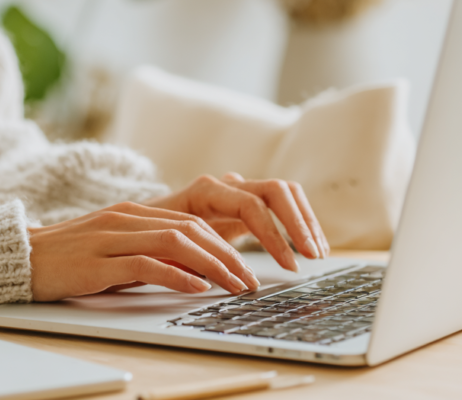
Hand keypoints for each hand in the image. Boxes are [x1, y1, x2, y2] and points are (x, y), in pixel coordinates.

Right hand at [28, 201, 260, 301]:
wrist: (20, 258)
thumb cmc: (67, 259)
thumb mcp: (113, 249)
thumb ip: (146, 250)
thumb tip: (190, 269)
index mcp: (131, 212)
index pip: (190, 221)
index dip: (223, 244)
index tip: (243, 268)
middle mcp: (125, 218)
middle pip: (190, 229)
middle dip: (227, 255)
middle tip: (248, 281)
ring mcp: (111, 238)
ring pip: (176, 243)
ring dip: (212, 265)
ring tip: (233, 286)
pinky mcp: (98, 262)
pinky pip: (146, 264)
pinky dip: (177, 276)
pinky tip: (196, 288)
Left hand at [147, 172, 329, 271]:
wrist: (144, 222)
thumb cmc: (152, 236)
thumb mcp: (165, 245)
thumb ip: (189, 254)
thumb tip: (212, 275)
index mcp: (204, 192)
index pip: (250, 205)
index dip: (272, 235)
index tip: (288, 266)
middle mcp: (225, 186)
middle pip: (274, 190)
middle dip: (297, 223)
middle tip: (312, 255)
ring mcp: (239, 191)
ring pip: (285, 192)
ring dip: (305, 221)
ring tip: (317, 253)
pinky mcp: (249, 202)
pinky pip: (284, 204)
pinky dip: (300, 222)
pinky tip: (309, 247)